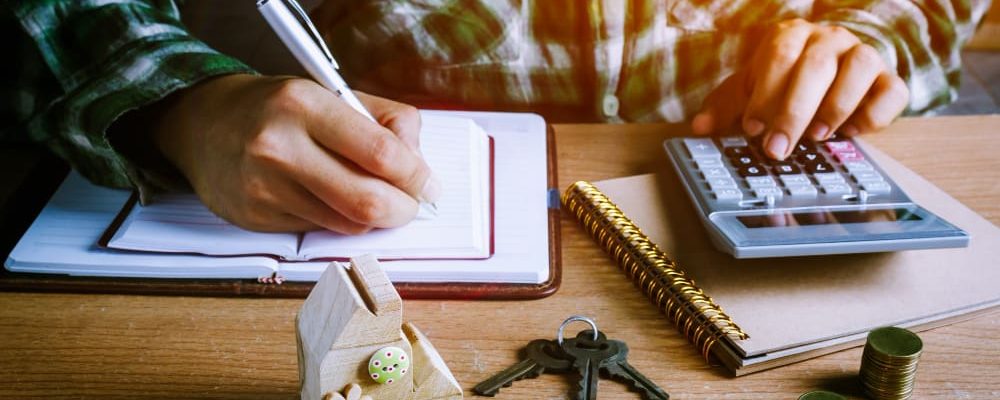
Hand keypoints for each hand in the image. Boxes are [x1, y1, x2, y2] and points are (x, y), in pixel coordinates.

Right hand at [153, 74, 438, 232]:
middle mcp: (280, 146)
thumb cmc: (281, 109)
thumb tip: (423, 172)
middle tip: (411, 204)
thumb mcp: (333, 94)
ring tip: (373, 197)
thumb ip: (387, 123)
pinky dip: (341, 221)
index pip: (382, 152)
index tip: (428, 183)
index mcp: (305, 104)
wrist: (203, 123)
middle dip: (403, 209)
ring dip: (374, 218)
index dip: (417, 175)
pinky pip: (322, 231)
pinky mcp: (257, 217)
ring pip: (349, 223)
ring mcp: (265, 187)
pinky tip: (331, 200)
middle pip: (368, 200)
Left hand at [691, 19, 908, 159]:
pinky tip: (850, 133)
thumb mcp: (752, 88)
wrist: (832, 72)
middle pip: (816, 66)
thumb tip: (701, 126)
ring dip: (836, 107)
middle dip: (794, 112)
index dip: (765, 93)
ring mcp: (864, 55)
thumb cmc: (784, 81)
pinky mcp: (889, 80)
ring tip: (816, 138)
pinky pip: (892, 92)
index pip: (779, 55)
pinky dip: (873, 115)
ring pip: (859, 69)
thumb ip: (728, 104)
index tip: (752, 128)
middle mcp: (830, 38)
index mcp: (792, 35)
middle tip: (777, 149)